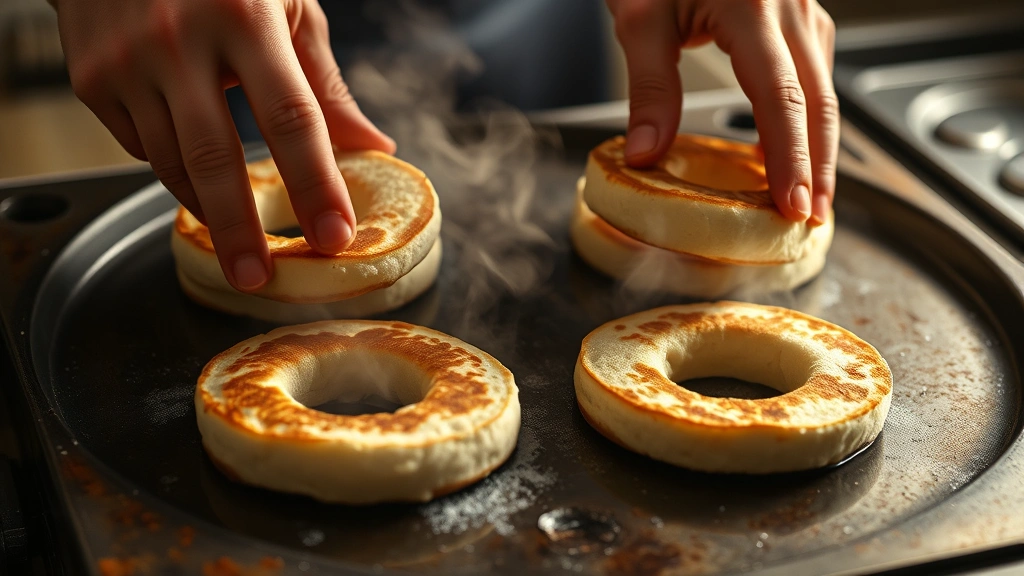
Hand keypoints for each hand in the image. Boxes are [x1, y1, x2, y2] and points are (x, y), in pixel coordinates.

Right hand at [52, 0, 395, 290]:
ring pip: (171, 163)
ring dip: (209, 211)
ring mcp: (126, 62)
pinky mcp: (91, 80)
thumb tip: (373, 146)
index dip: (315, 183)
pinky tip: (198, 172)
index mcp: (242, 15)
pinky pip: (141, 147)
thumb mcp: (285, 5)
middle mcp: (177, 39)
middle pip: (215, 158)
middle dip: (241, 229)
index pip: (290, 116)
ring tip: (238, 244)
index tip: (335, 234)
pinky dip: (174, 170)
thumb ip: (325, 82)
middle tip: (260, 278)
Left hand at [606, 0, 837, 225]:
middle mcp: (791, 11)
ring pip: (825, 92)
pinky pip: (815, 79)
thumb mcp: (641, 19)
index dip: (790, 158)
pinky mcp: (802, 20)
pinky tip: (796, 154)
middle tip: (811, 221)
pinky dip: (809, 123)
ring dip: (820, 150)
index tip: (793, 204)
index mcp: (752, 8)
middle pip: (819, 103)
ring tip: (808, 199)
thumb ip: (649, 88)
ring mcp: (804, 13)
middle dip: (819, 168)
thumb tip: (647, 154)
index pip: (780, 98)